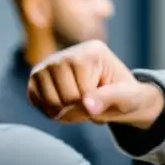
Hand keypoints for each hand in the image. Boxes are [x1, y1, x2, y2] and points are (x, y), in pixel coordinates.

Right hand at [27, 40, 164, 128]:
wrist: (112, 96)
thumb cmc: (123, 97)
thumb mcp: (128, 99)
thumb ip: (110, 99)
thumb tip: (87, 105)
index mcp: (92, 51)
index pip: (85, 92)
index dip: (95, 106)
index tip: (105, 99)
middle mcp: (66, 52)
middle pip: (66, 97)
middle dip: (80, 110)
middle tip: (92, 105)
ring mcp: (48, 62)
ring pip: (50, 101)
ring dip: (65, 114)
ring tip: (80, 105)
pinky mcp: (36, 74)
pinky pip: (35, 100)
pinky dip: (50, 111)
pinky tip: (65, 106)